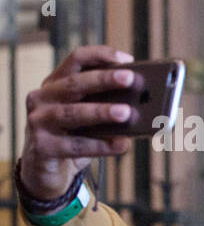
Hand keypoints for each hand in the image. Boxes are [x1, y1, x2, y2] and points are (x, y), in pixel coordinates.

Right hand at [19, 45, 138, 200]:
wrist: (47, 170)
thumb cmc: (75, 136)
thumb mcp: (89, 117)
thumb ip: (108, 106)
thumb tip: (143, 105)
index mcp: (57, 83)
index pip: (76, 60)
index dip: (100, 56)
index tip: (127, 59)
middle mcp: (43, 97)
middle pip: (75, 84)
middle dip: (104, 80)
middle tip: (130, 78)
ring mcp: (39, 121)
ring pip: (73, 113)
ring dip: (102, 112)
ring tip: (127, 112)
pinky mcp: (42, 147)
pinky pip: (75, 145)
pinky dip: (101, 145)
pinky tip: (122, 144)